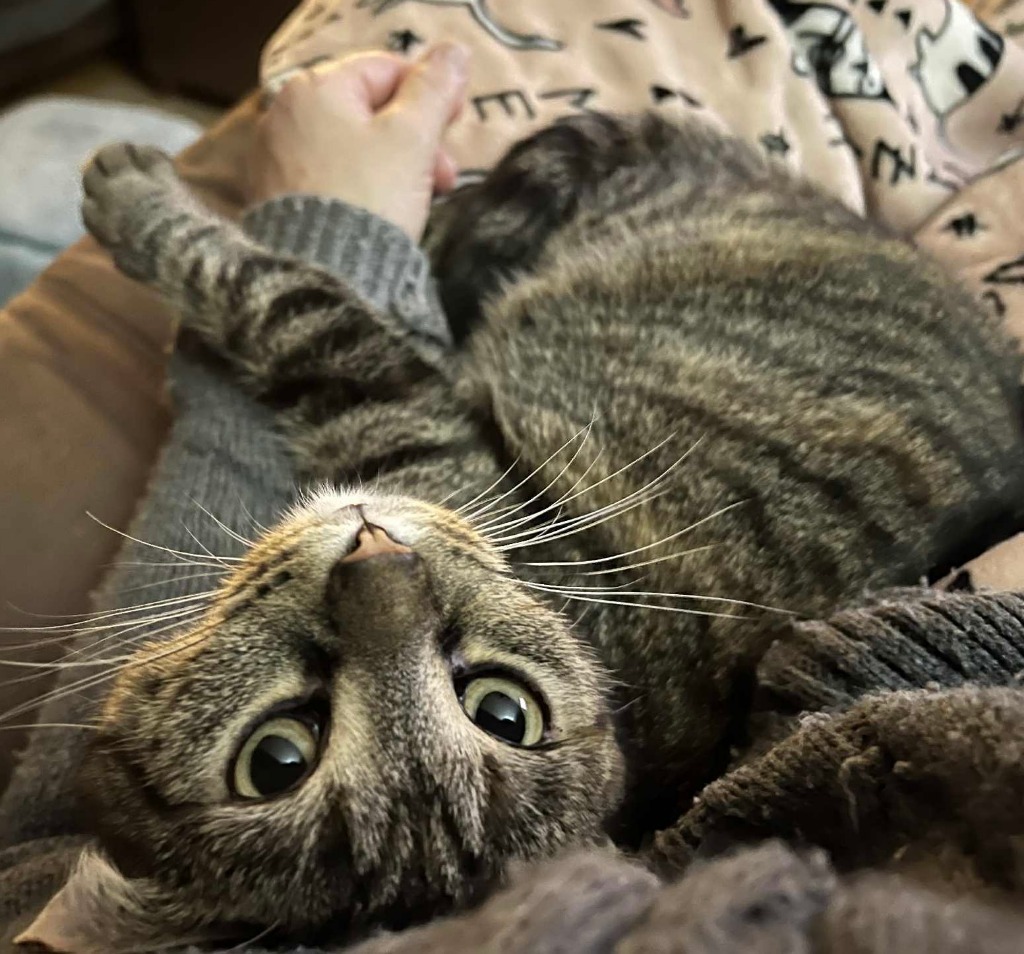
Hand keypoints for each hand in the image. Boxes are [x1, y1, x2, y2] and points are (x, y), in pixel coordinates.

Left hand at [248, 43, 469, 240]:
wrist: (322, 280)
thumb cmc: (368, 202)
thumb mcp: (412, 139)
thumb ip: (433, 90)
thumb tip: (453, 53)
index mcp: (316, 88)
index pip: (386, 70)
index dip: (430, 95)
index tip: (456, 127)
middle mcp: (284, 115)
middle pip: (368, 111)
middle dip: (414, 141)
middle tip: (443, 177)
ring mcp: (275, 160)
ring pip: (351, 148)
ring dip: (394, 168)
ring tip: (417, 202)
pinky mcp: (277, 201)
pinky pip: (331, 180)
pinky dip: (362, 190)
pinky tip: (381, 217)